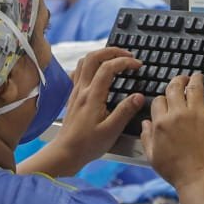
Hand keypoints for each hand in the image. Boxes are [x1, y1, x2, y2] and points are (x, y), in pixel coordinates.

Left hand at [49, 47, 144, 166]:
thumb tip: (138, 96)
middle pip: (93, 57)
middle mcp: (82, 90)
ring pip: (84, 62)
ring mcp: (76, 91)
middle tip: (127, 55)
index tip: (137, 65)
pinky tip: (98, 72)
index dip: (124, 61)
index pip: (108, 67)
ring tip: (115, 59)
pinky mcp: (73, 96)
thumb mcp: (111, 131)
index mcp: (92, 96)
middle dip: (112, 51)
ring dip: (100, 55)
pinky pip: (79, 72)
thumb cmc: (87, 145)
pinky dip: (90, 65)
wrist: (65, 152)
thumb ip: (125, 111)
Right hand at [140, 72, 203, 190]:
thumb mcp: (153, 157)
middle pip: (175, 88)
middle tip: (181, 80)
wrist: (200, 180)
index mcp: (161, 123)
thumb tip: (145, 124)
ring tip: (197, 75)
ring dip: (195, 78)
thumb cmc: (177, 172)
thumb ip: (147, 138)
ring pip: (195, 87)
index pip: (158, 100)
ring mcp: (198, 114)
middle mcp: (178, 114)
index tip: (166, 100)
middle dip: (177, 81)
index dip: (162, 99)